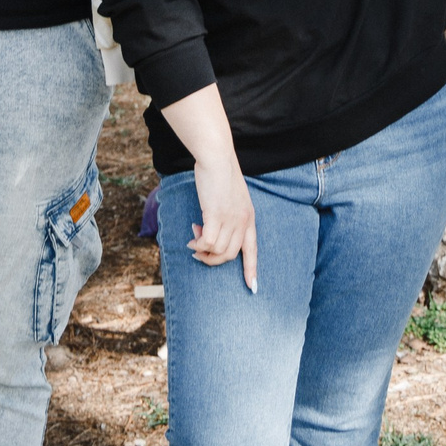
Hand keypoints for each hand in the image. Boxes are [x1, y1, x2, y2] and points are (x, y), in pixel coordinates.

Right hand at [187, 155, 258, 291]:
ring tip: (194, 240)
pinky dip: (198, 243)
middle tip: (199, 251)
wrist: (217, 158)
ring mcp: (230, 219)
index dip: (251, 269)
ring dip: (202, 250)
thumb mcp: (231, 197)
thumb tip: (210, 232)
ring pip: (217, 251)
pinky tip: (192, 237)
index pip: (253, 249)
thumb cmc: (221, 174)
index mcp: (249, 217)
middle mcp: (243, 221)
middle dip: (213, 260)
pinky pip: (207, 242)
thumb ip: (227, 214)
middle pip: (230, 255)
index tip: (252, 287)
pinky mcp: (216, 215)